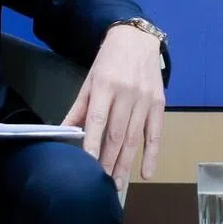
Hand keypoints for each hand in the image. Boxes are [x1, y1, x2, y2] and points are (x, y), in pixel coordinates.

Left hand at [63, 25, 165, 190]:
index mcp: (105, 86)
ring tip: (117, 184)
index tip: (87, 167)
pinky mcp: (159, 102)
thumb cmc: (109, 60)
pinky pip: (155, 132)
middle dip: (108, 161)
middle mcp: (127, 93)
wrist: (138, 38)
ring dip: (125, 163)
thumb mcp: (90, 80)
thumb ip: (79, 108)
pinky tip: (146, 172)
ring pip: (134, 136)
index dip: (92, 144)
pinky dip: (152, 153)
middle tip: (100, 186)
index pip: (97, 120)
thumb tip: (63, 134)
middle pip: (117, 133)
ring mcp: (145, 98)